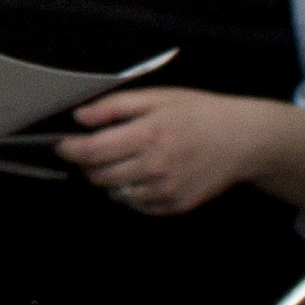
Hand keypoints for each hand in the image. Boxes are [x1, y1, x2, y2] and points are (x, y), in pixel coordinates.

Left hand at [57, 86, 276, 214]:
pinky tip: (144, 174)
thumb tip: (80, 117)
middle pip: (99, 176)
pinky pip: (137, 205)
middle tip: (95, 150)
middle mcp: (154, 167)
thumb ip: (116, 106)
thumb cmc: (199, 113)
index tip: (61, 145)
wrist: (243, 140)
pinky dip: (131, 192)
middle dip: (88, 164)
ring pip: (115, 193)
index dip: (70, 150)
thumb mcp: (159, 98)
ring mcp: (164, 191)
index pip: (92, 151)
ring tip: (123, 160)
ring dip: (109, 179)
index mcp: (148, 135)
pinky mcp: (174, 206)